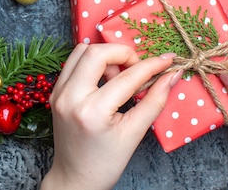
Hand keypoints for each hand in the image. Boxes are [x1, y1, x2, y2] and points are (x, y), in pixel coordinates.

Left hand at [40, 43, 181, 189]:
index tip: (168, 61)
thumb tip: (173, 75)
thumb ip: (155, 101)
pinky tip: (105, 80)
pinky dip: (91, 63)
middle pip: (97, 53)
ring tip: (119, 77)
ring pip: (81, 51)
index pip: (126, 77)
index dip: (151, 66)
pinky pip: (73, 63)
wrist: (75, 178)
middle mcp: (70, 97)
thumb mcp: (134, 134)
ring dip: (105, 56)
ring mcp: (58, 93)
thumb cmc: (105, 162)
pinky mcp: (55, 92)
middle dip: (123, 53)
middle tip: (138, 69)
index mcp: (92, 111)